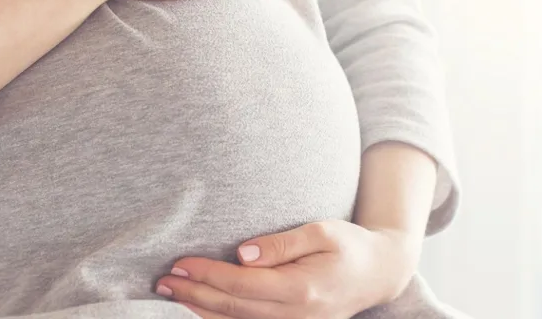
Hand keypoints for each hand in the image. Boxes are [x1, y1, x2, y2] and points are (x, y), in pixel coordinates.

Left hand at [156, 220, 422, 318]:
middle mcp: (297, 315)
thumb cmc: (350, 245)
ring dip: (202, 310)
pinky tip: (201, 310)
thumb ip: (282, 243)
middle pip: (233, 308)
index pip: (242, 284)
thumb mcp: (322, 230)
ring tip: (172, 294)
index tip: (180, 262)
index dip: (207, 275)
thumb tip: (242, 252)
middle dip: (194, 294)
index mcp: (302, 288)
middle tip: (163, 280)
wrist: (379, 273)